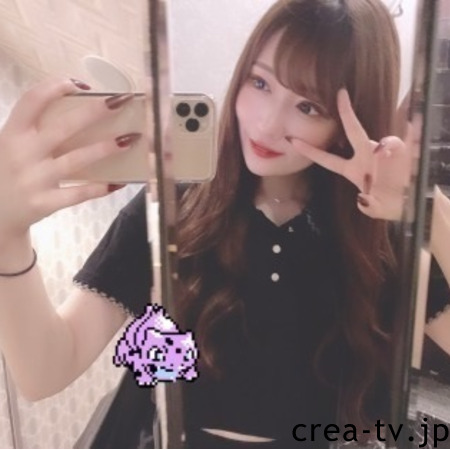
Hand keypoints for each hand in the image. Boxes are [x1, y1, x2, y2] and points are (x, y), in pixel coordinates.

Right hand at [0, 78, 136, 239]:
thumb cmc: (9, 171)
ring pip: (76, 159)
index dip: (56, 87)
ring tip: (130, 139)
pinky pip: (78, 193)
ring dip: (106, 148)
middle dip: (94, 112)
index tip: (82, 85)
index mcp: (12, 133)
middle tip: (121, 101)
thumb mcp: (12, 146)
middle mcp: (22, 154)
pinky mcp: (44, 203)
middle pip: (63, 127)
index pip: (32, 100)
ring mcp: (34, 180)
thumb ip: (36, 131)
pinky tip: (119, 182)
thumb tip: (82, 113)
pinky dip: (100, 188)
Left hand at [290, 89, 411, 219]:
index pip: (328, 159)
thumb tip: (364, 197)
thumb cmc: (388, 203)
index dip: (311, 151)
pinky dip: (405, 141)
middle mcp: (366, 156)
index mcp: (352, 169)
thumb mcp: (375, 208)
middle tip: (341, 94)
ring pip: (386, 142)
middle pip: (355, 133)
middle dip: (347, 113)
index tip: (294, 140)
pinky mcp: (407, 151)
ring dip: (388, 147)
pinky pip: (405, 143)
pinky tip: (407, 141)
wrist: (410, 203)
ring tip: (387, 156)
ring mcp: (386, 153)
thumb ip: (368, 205)